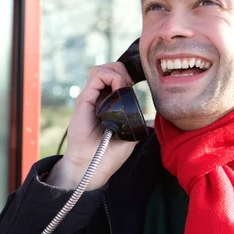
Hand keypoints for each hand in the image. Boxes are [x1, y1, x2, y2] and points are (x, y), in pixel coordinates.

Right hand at [45, 62, 138, 189]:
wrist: (90, 165)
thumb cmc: (108, 154)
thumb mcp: (129, 135)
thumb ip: (136, 123)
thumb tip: (149, 118)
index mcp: (106, 104)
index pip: (114, 78)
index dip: (126, 77)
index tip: (134, 88)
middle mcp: (97, 98)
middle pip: (108, 68)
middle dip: (123, 71)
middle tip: (129, 86)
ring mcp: (90, 97)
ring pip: (101, 68)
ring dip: (117, 72)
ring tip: (123, 87)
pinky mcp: (84, 99)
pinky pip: (97, 76)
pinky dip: (111, 77)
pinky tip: (118, 89)